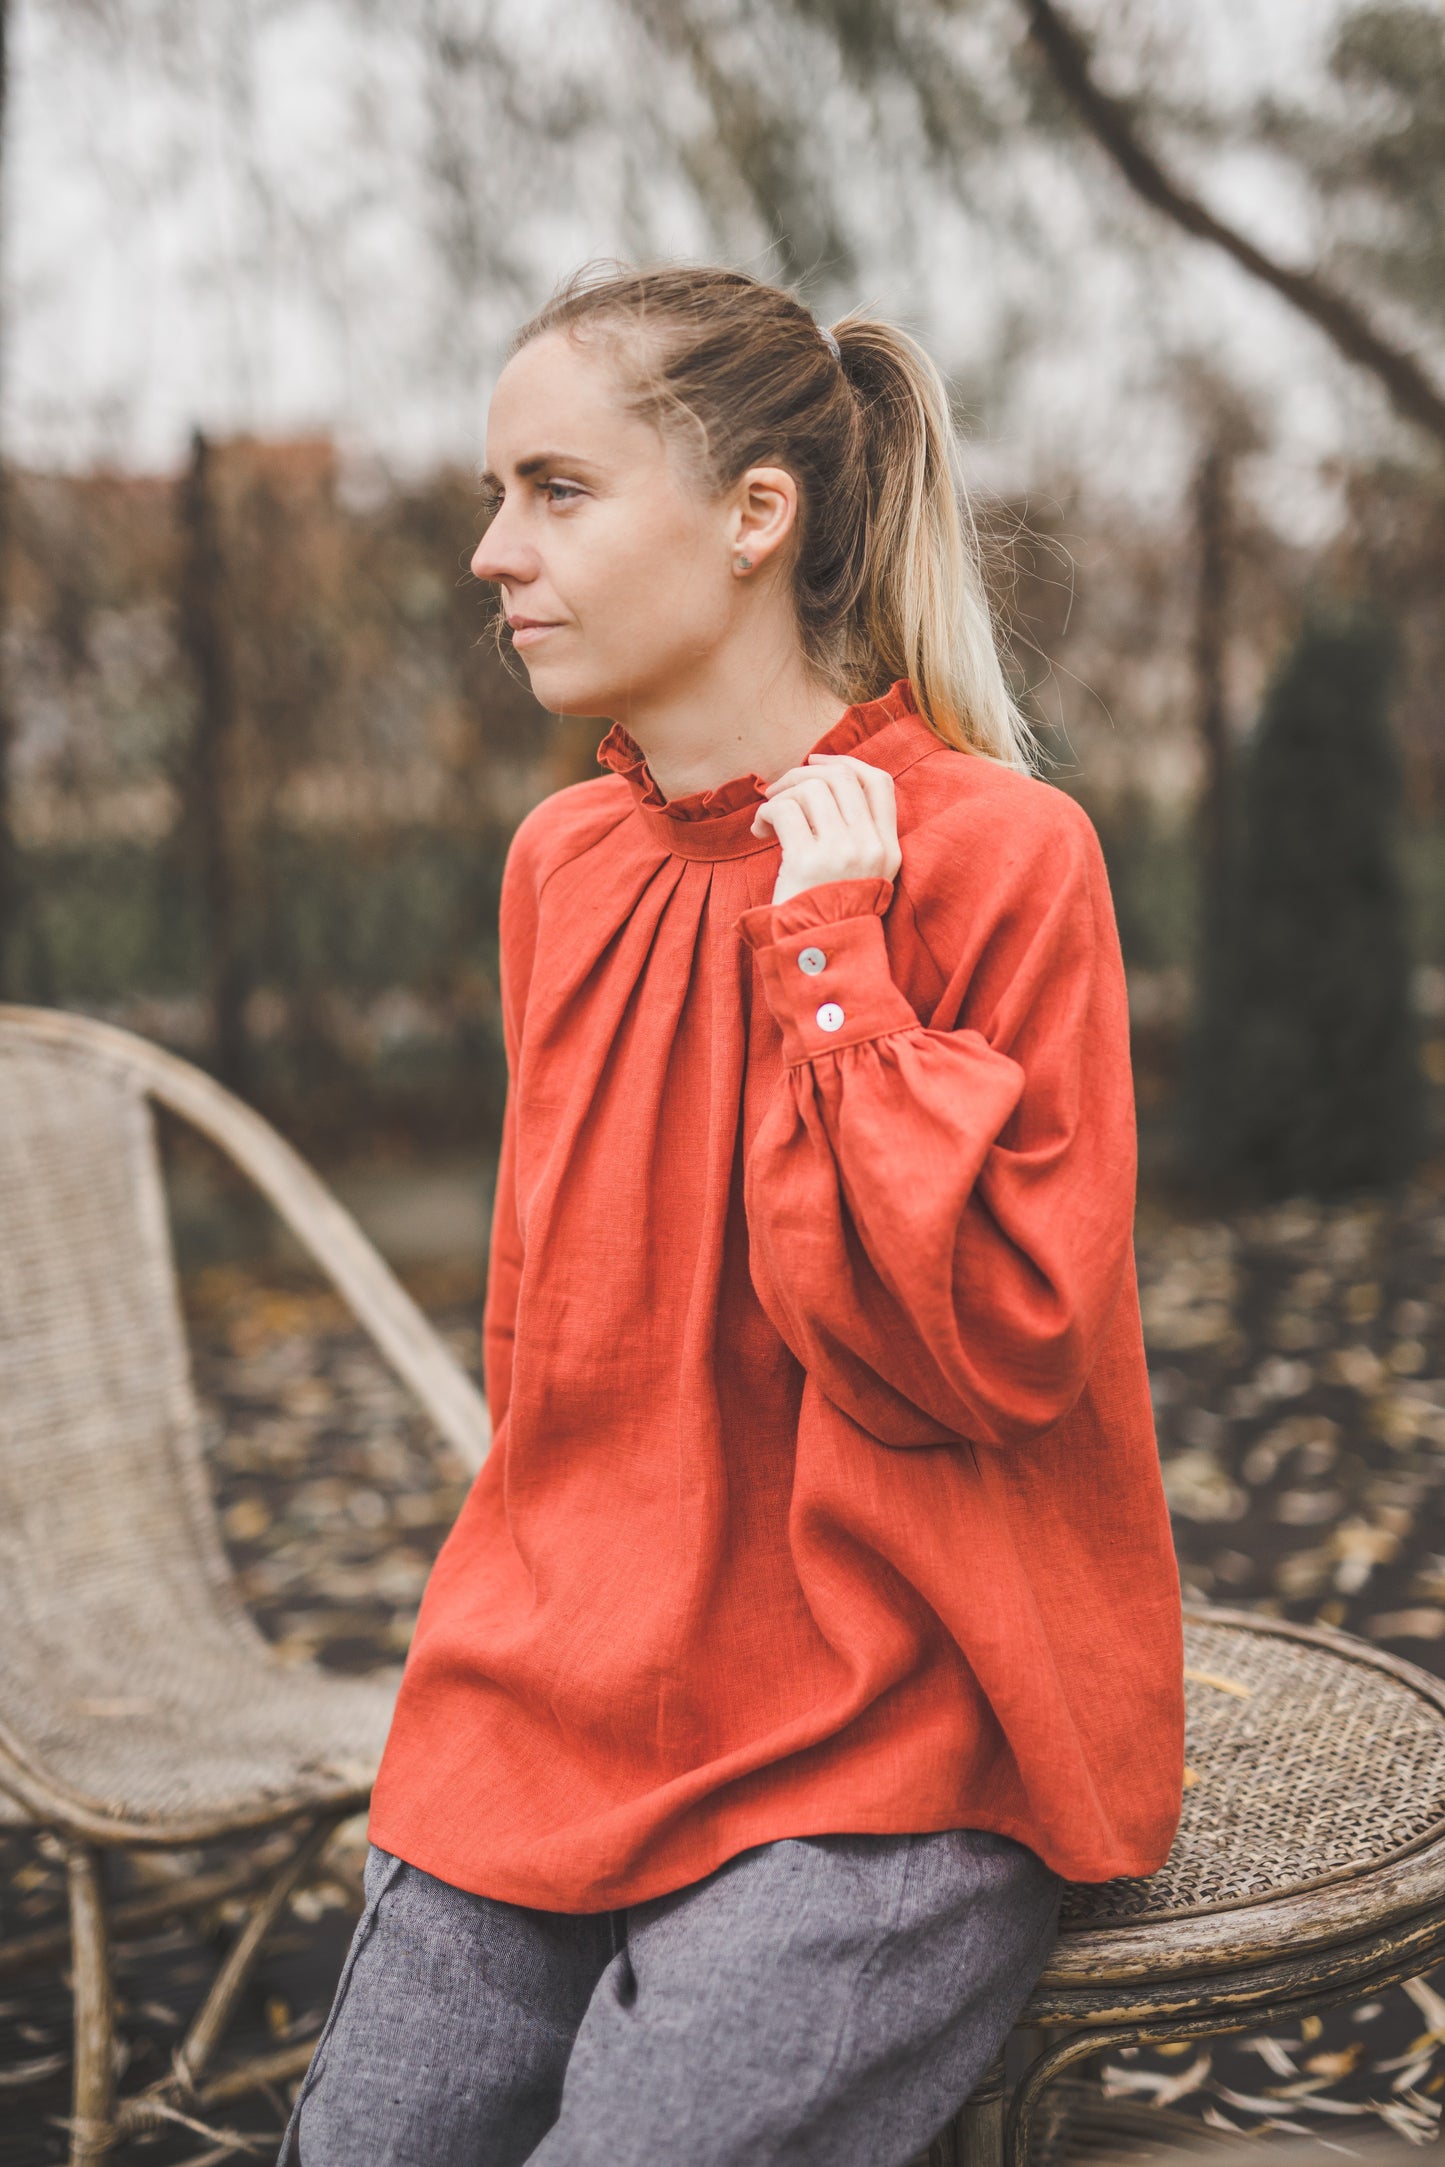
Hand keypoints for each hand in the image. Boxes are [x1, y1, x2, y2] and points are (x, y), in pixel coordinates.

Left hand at [750, 751, 901, 906]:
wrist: (817, 955)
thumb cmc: (827, 914)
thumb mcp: (859, 874)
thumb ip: (852, 833)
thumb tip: (818, 781)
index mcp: (888, 848)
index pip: (879, 782)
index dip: (846, 763)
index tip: (817, 763)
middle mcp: (871, 846)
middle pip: (842, 777)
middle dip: (804, 773)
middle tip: (780, 790)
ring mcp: (842, 852)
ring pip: (812, 788)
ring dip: (782, 794)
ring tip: (769, 816)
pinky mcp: (809, 861)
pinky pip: (785, 811)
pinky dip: (767, 812)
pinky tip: (760, 831)